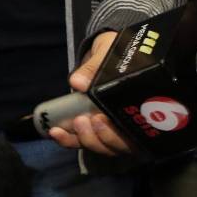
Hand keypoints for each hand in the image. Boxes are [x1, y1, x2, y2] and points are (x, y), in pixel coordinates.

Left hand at [50, 31, 133, 155]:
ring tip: (73, 123)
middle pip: (119, 145)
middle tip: (86, 121)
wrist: (109, 49)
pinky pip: (84, 141)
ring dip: (86, 140)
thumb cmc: (118, 51)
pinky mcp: (94, 127)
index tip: (101, 119)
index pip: (137, 131)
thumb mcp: (108, 51)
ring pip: (103, 147)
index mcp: (141, 104)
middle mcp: (129, 120)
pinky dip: (69, 140)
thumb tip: (78, 82)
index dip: (120, 134)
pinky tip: (55, 132)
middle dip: (101, 138)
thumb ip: (95, 65)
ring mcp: (112, 126)